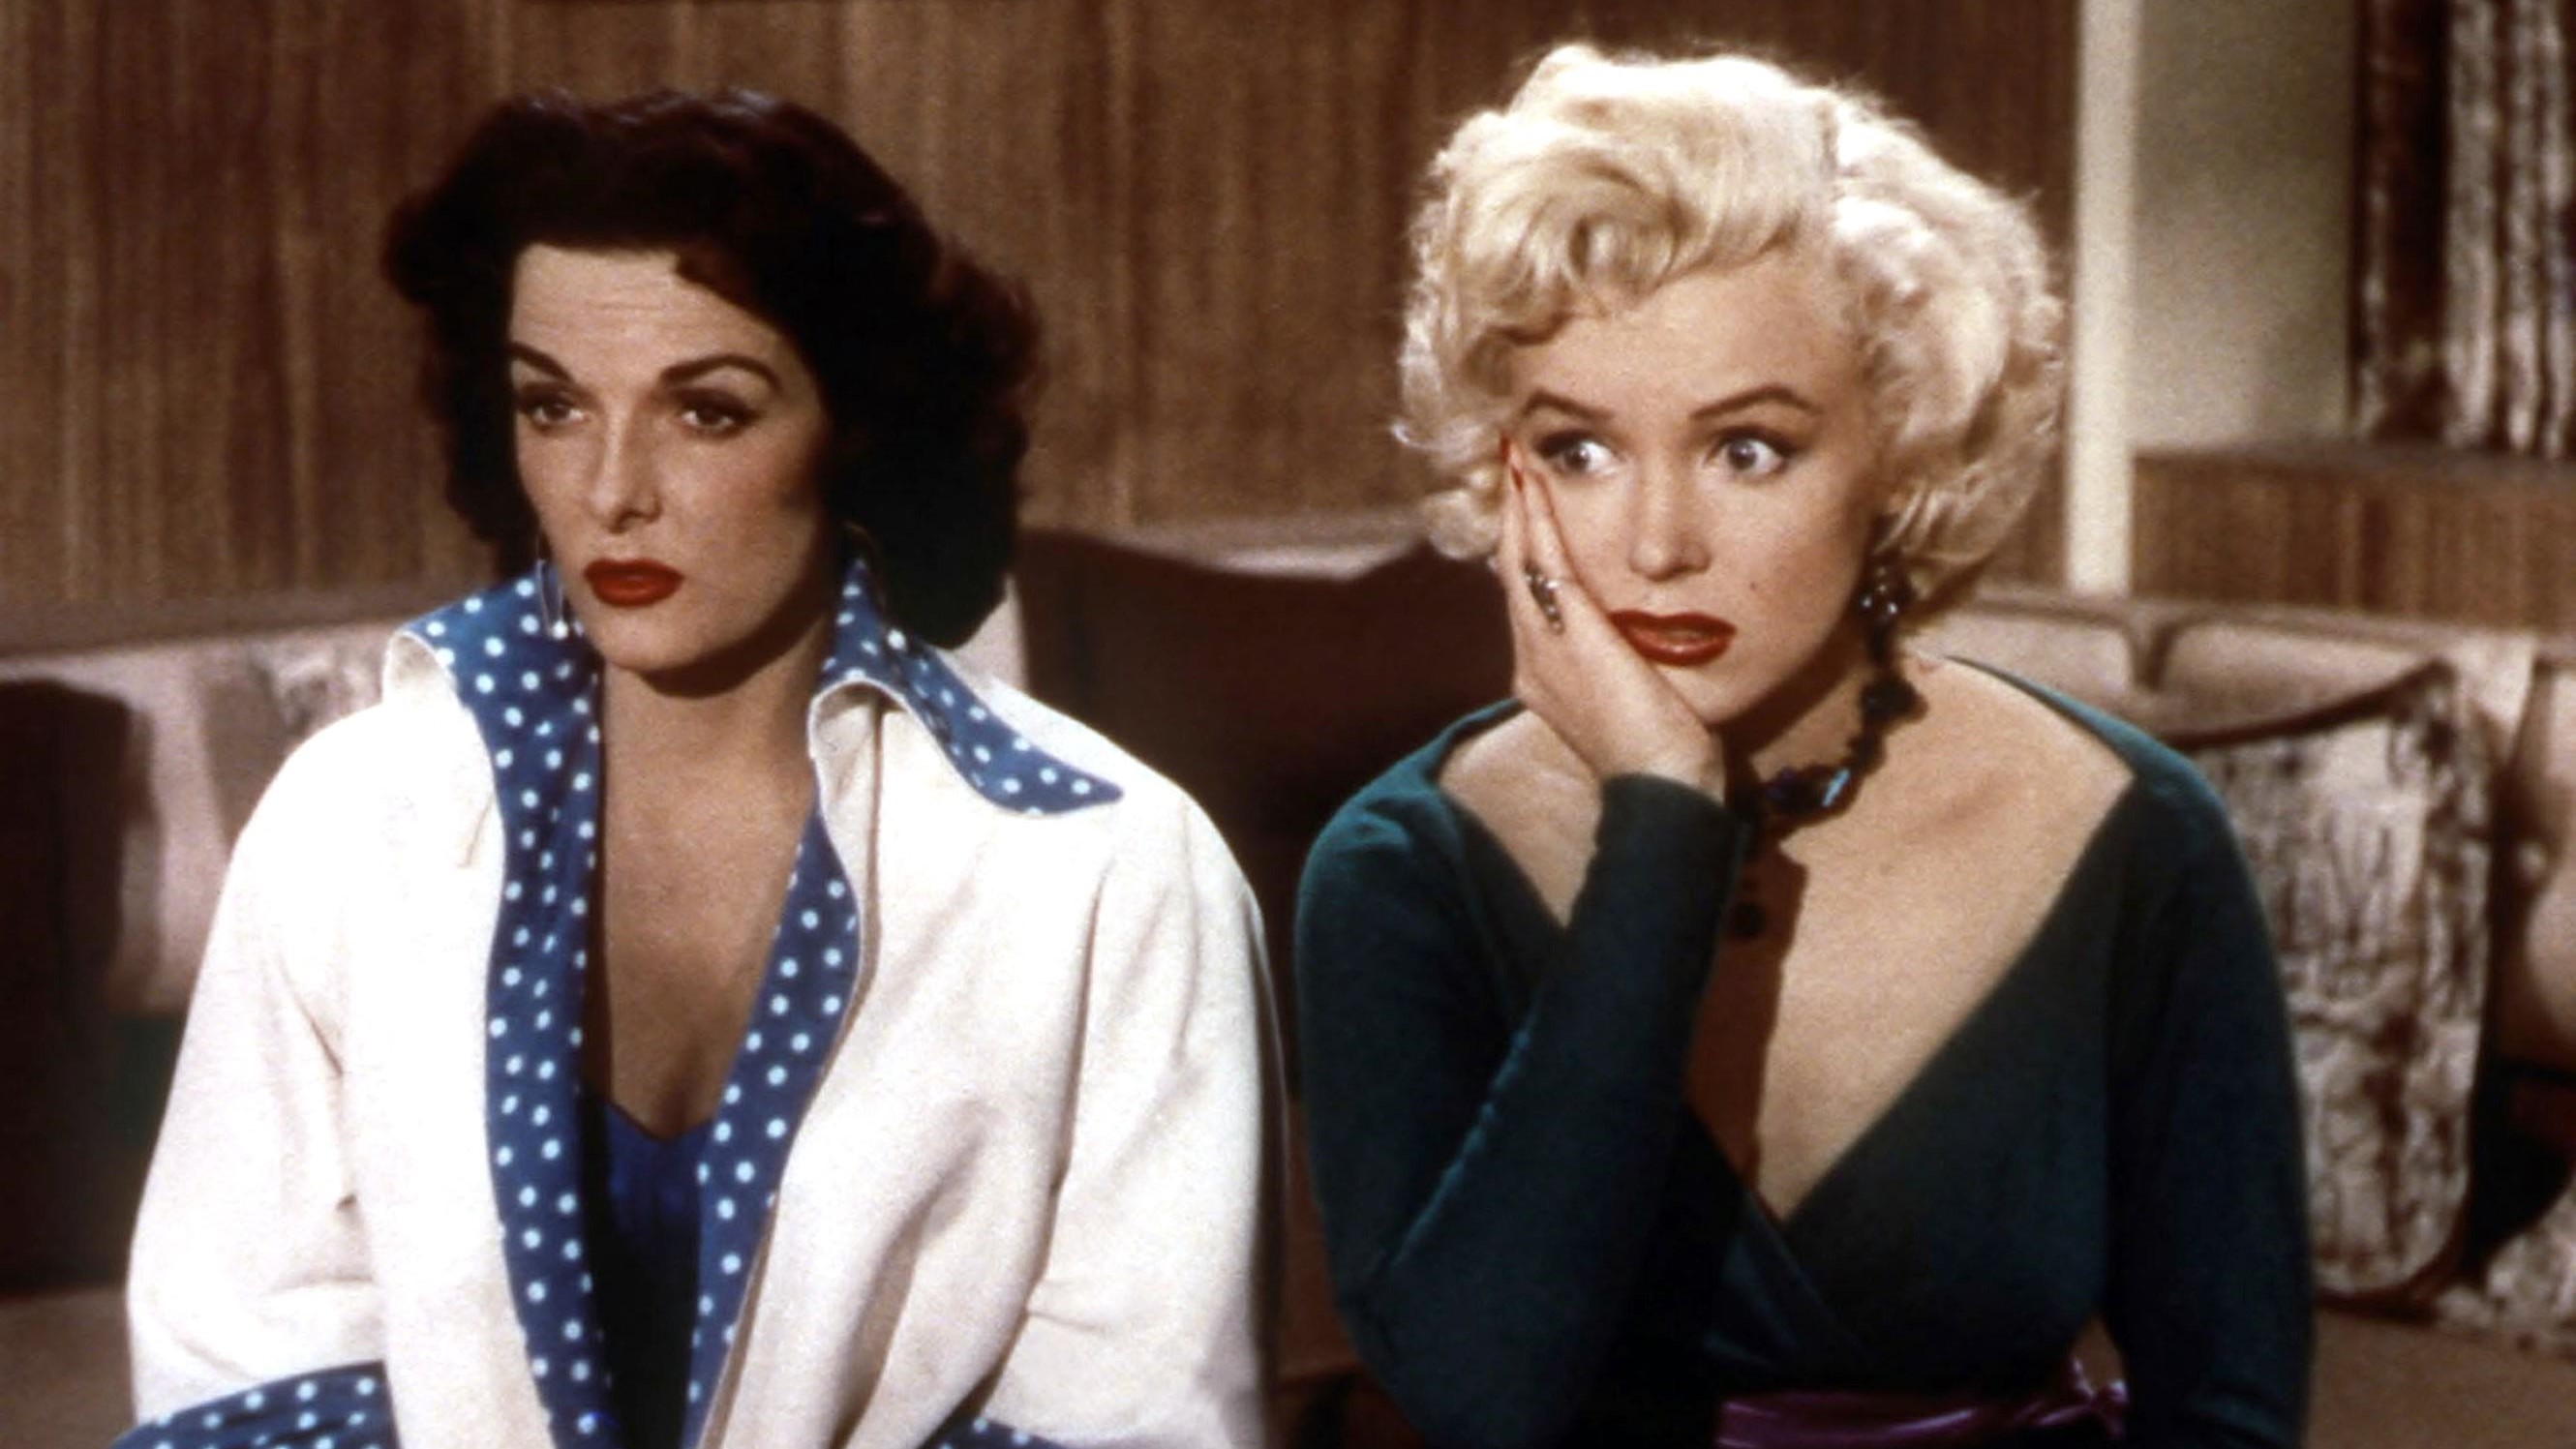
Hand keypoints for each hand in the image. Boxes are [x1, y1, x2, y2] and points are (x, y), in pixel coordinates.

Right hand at [1496, 443, 1723, 795]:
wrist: (1662, 786)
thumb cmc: (1668, 755)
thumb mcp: (1641, 702)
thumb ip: (1631, 669)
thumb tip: (1649, 645)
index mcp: (1547, 679)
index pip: (1532, 601)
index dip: (1528, 552)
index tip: (1530, 511)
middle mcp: (1533, 661)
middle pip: (1514, 572)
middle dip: (1514, 516)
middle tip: (1511, 465)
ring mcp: (1543, 648)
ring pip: (1520, 560)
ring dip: (1519, 505)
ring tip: (1516, 459)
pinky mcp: (1566, 634)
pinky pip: (1543, 561)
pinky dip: (1535, 517)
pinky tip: (1533, 482)